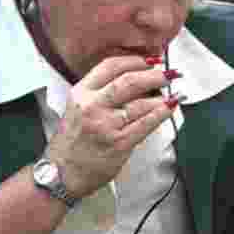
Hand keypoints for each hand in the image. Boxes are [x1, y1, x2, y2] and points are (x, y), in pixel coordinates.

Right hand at [47, 56, 180, 198]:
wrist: (62, 173)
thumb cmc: (72, 143)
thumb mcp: (77, 108)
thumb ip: (100, 93)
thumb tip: (136, 80)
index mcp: (80, 93)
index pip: (110, 66)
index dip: (135, 60)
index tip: (149, 61)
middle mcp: (92, 106)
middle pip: (129, 81)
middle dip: (154, 75)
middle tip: (167, 74)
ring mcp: (106, 124)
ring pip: (142, 102)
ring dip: (161, 96)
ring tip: (170, 94)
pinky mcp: (119, 142)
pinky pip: (147, 123)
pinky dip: (162, 113)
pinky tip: (169, 107)